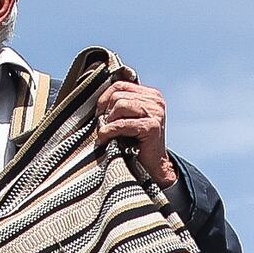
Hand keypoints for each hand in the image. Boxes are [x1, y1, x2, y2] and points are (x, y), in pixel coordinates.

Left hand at [93, 62, 171, 185]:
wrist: (152, 167)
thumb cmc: (136, 143)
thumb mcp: (130, 119)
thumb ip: (121, 105)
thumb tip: (97, 99)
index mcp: (151, 95)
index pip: (120, 85)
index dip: (104, 98)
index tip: (99, 114)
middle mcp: (155, 100)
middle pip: (117, 95)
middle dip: (106, 112)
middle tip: (103, 127)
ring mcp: (155, 112)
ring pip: (119, 106)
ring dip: (108, 122)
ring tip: (106, 134)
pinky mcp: (151, 126)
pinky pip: (122, 123)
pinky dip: (109, 132)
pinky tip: (106, 140)